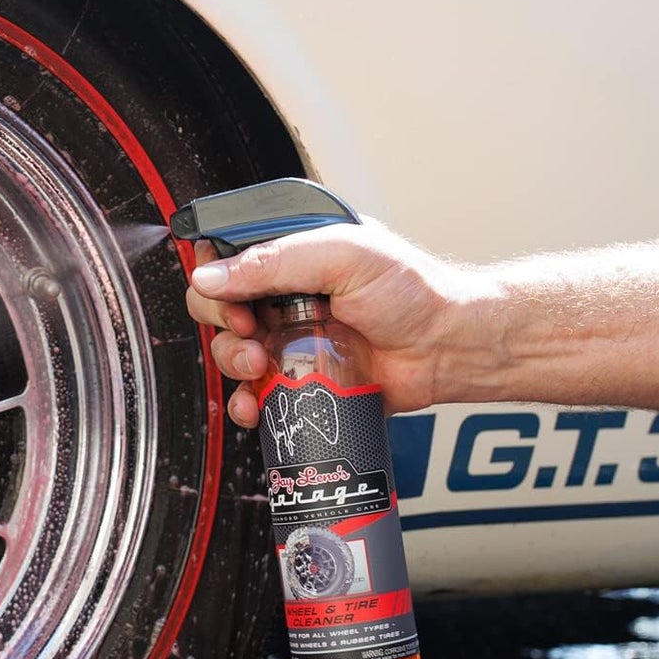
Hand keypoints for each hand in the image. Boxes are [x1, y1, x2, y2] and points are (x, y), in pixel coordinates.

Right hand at [184, 218, 464, 427]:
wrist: (449, 347)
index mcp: (292, 256)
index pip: (226, 258)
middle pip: (218, 307)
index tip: (234, 297)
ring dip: (232, 362)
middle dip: (223, 324)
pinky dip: (245, 402)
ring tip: (261, 366)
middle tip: (249, 331)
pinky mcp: (299, 381)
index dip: (216, 278)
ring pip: (230, 352)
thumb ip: (274, 261)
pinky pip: (254, 394)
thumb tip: (210, 276)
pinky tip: (255, 403)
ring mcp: (289, 339)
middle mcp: (284, 296)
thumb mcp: (342, 254)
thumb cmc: (413, 291)